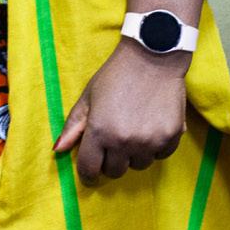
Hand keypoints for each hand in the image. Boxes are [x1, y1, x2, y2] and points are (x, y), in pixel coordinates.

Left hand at [53, 38, 189, 184]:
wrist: (153, 56)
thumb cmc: (116, 75)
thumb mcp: (89, 97)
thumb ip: (73, 126)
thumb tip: (58, 150)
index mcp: (99, 131)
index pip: (90, 169)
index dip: (88, 173)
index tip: (91, 172)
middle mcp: (124, 141)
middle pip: (115, 171)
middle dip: (111, 161)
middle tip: (113, 141)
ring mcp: (149, 141)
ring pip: (139, 165)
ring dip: (134, 154)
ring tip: (134, 129)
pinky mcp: (171, 137)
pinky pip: (161, 155)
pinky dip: (155, 147)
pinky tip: (151, 126)